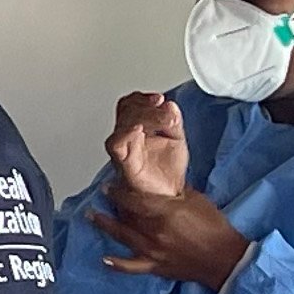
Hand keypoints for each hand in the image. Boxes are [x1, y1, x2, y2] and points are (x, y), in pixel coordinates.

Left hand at [93, 189, 250, 291]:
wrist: (225, 259)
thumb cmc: (215, 227)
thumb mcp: (196, 200)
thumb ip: (174, 192)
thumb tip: (159, 184)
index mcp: (165, 213)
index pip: (133, 200)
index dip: (118, 192)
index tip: (110, 186)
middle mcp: (154, 232)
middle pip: (126, 216)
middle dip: (113, 205)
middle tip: (103, 196)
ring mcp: (153, 251)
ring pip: (123, 237)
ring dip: (105, 225)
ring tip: (92, 216)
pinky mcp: (155, 266)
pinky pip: (131, 267)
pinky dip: (116, 264)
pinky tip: (104, 259)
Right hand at [104, 89, 188, 209]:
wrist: (169, 195)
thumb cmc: (167, 171)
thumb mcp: (176, 139)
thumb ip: (173, 121)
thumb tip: (169, 105)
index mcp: (137, 129)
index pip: (131, 104)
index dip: (143, 98)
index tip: (160, 99)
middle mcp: (127, 138)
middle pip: (126, 110)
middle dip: (146, 105)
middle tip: (163, 108)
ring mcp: (125, 150)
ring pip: (122, 123)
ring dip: (144, 116)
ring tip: (165, 121)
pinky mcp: (125, 163)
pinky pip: (116, 144)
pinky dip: (126, 133)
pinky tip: (140, 128)